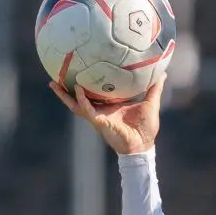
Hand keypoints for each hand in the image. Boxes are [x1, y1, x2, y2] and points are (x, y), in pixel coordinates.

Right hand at [49, 73, 164, 155]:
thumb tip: (161, 73)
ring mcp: (97, 116)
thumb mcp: (150, 103)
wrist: (144, 145)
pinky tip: (78, 89)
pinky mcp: (99, 122)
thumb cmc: (146, 127)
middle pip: (78, 98)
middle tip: (55, 76)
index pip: (94, 92)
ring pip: (76, 104)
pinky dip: (81, 99)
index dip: (86, 83)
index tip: (80, 69)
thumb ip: (154, 88)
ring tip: (54, 83)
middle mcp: (100, 110)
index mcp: (110, 105)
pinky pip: (86, 109)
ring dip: (65, 95)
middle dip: (66, 89)